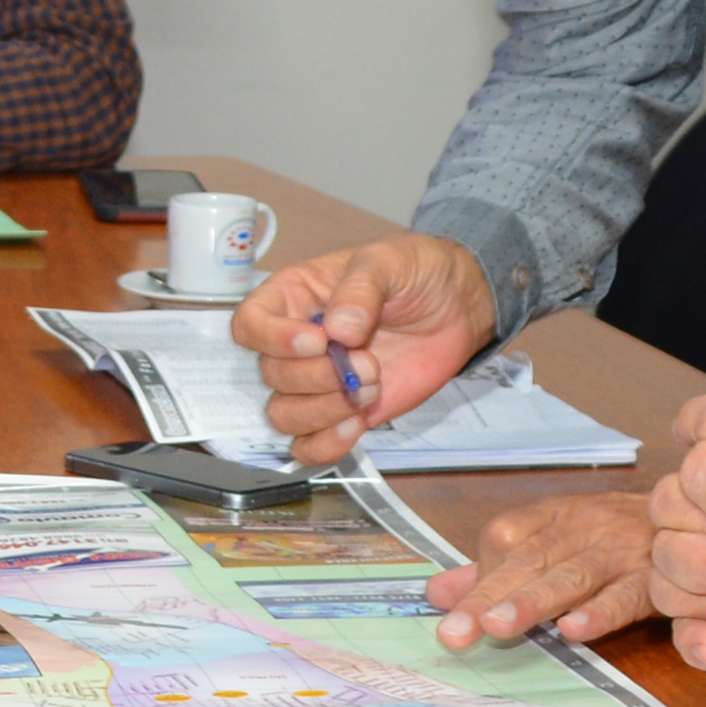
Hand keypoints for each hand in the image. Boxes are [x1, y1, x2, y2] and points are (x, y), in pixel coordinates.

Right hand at [236, 233, 494, 467]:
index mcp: (293, 297)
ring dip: (325, 409)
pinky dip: (325, 444)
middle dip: (320, 375)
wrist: (455, 305)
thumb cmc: (414, 271)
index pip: (250, 324)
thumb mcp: (388, 261)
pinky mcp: (342, 412)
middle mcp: (295, 343)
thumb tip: (338, 330)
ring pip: (284, 414)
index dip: (273, 338)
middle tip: (367, 362)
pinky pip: (308, 445)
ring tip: (371, 388)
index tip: (317, 340)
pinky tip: (357, 424)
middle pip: (271, 374)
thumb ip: (360, 289)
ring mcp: (318, 381)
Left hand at [424, 489, 657, 650]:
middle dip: (489, 595)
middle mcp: (582, 529)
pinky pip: (626, 595)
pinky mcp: (653, 580)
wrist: (697, 512)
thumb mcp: (552, 540)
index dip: (481, 573)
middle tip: (456, 631)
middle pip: (529, 561)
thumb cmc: (610, 535)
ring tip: (499, 628)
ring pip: (571, 576)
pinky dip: (600, 611)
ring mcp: (619, 552)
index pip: (505, 536)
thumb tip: (436, 593)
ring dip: (535, 601)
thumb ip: (495, 568)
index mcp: (552, 517)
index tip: (458, 613)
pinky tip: (575, 630)